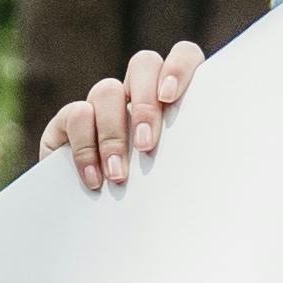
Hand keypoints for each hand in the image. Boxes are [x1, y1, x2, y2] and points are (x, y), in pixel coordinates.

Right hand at [41, 41, 204, 188]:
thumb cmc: (150, 202)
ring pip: (108, 90)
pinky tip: (94, 179)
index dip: (179, 66)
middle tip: (146, 145)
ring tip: (119, 175)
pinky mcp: (68, 121)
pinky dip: (86, 150)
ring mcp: (102, 105)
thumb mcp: (175, 181)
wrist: (93, 226)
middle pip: (143, 63)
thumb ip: (188, 161)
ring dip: (114, 135)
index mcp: (171, 100)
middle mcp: (137, 93)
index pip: (183, 56)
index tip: (170, 98)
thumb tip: (214, 169)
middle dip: (145, 103)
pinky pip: (76, 115)